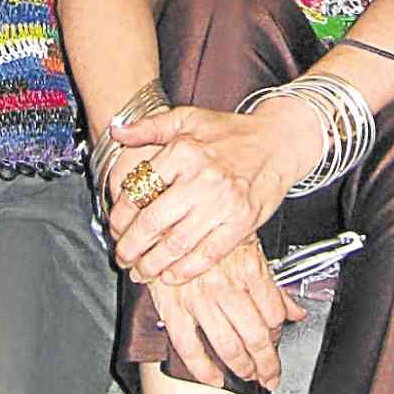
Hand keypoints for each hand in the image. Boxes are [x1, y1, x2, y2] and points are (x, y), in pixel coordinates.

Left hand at [108, 100, 317, 284]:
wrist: (277, 142)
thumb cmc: (231, 132)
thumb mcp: (187, 118)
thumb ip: (149, 125)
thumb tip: (117, 130)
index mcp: (184, 151)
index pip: (139, 189)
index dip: (120, 215)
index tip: (115, 227)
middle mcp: (203, 178)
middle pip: (153, 222)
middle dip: (131, 247)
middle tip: (123, 256)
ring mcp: (224, 203)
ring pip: (177, 244)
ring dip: (153, 264)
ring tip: (141, 271)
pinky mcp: (242, 222)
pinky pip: (208, 255)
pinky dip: (185, 271)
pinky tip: (171, 275)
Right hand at [144, 241, 303, 388]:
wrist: (167, 220)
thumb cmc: (207, 233)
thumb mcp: (249, 249)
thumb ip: (273, 285)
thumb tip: (295, 311)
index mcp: (248, 268)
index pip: (274, 313)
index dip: (279, 333)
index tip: (278, 341)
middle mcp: (226, 285)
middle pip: (256, 335)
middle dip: (267, 362)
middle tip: (270, 374)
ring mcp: (199, 299)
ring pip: (228, 345)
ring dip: (242, 368)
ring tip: (249, 376)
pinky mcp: (173, 308)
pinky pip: (190, 348)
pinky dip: (203, 369)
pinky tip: (214, 378)